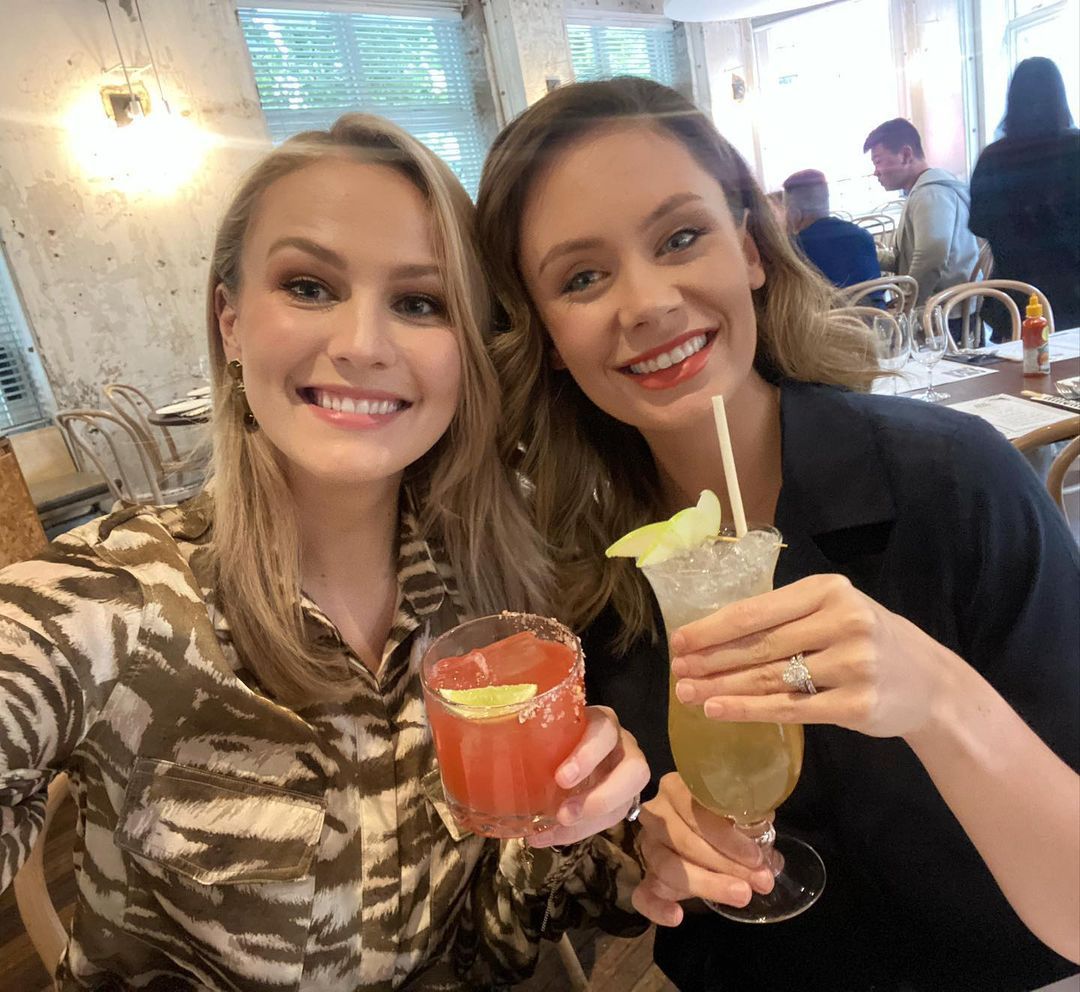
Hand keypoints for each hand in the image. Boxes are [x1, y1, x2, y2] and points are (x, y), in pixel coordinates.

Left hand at [527, 705, 649, 847]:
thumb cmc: (557, 732)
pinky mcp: (622, 799)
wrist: (579, 746)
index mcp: (602, 722)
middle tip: (564, 813)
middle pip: (635, 770)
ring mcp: (626, 775)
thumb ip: (531, 734)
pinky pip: (610, 820)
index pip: (604, 731)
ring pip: (627, 800)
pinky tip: (547, 837)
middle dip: (602, 797)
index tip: (561, 778)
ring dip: (591, 820)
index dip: (587, 755)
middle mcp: (623, 746)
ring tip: (556, 829)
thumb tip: (482, 751)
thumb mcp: (550, 727)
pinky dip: (578, 833)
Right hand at [631, 773, 774, 925]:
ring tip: (741, 895)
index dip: (725, 836)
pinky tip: (677, 916)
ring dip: (707, 884)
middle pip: (683, 841)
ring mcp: (648, 846)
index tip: (756, 857)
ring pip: (666, 867)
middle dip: (725, 864)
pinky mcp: (644, 877)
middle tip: (760, 881)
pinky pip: (642, 895)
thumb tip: (770, 845)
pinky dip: (657, 908)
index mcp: (676, 789)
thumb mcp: (734, 814)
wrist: (697, 836)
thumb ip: (749, 824)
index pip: (694, 810)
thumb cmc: (720, 819)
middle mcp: (656, 814)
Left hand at [670, 574, 957, 738]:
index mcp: (828, 591)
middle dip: (710, 659)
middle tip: (676, 670)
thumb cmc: (867, 640)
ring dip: (721, 687)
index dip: (712, 628)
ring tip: (687, 693)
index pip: (756, 611)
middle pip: (759, 645)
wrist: (932, 683)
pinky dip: (748, 711)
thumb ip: (786, 617)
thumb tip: (713, 634)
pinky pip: (790, 708)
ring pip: (770, 678)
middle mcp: (842, 622)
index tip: (678, 641)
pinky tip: (718, 711)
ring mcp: (853, 664)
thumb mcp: (834, 612)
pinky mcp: (857, 704)